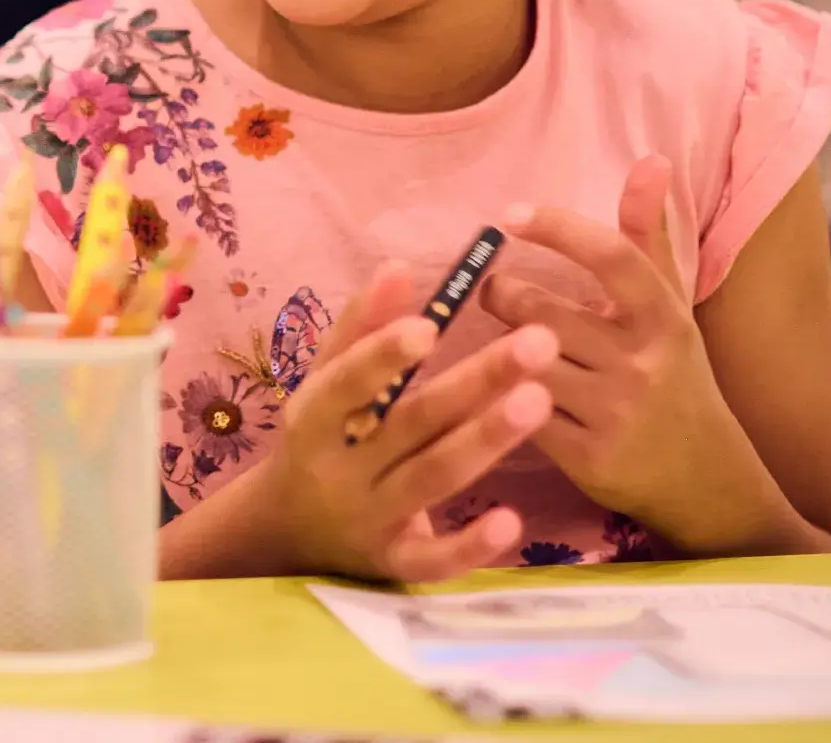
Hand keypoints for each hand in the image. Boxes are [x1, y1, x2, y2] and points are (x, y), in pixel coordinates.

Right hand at [250, 264, 556, 582]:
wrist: (289, 531)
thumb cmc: (322, 438)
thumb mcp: (324, 382)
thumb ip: (359, 327)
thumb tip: (397, 266)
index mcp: (316, 416)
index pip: (346, 383)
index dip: (381, 354)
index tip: (429, 324)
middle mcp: (340, 468)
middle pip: (411, 424)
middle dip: (475, 382)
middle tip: (538, 341)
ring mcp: (368, 518)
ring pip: (432, 478)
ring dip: (485, 440)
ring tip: (540, 400)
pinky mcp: (394, 564)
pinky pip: (433, 562)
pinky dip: (469, 546)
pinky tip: (512, 520)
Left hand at [479, 158, 782, 552]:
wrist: (704, 476)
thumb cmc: (674, 373)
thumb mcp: (668, 305)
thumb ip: (648, 234)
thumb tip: (652, 158)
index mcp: (663, 316)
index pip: (612, 257)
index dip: (557, 228)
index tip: (508, 215)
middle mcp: (644, 361)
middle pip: (544, 310)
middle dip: (503, 295)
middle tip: (491, 290)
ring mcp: (617, 412)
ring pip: (526, 360)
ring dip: (495, 344)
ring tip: (492, 333)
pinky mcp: (589, 456)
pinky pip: (520, 411)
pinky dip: (497, 394)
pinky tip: (488, 384)